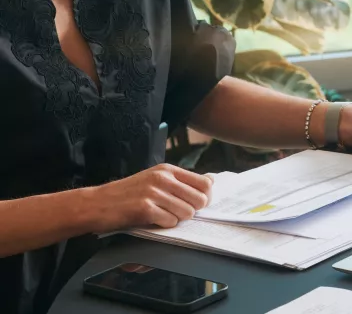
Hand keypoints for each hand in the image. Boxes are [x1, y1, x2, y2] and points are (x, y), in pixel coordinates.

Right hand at [87, 164, 212, 232]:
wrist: (96, 203)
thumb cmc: (128, 194)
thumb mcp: (155, 179)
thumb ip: (180, 182)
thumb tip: (211, 182)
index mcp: (168, 170)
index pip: (205, 183)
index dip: (206, 198)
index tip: (196, 205)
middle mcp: (163, 178)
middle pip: (200, 200)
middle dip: (192, 211)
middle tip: (175, 213)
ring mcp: (154, 192)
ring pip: (187, 213)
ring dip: (176, 219)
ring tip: (160, 216)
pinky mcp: (145, 208)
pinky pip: (170, 222)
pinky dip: (163, 225)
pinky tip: (151, 221)